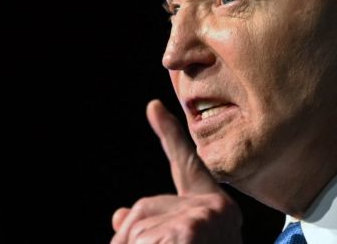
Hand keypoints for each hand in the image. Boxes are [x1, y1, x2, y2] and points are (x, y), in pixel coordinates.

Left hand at [111, 100, 242, 243]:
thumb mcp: (179, 241)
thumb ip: (153, 223)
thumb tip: (118, 213)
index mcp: (216, 207)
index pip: (188, 165)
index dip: (170, 134)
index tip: (154, 107)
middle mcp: (218, 208)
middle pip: (145, 208)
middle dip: (139, 239)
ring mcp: (206, 217)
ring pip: (137, 231)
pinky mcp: (192, 230)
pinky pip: (138, 239)